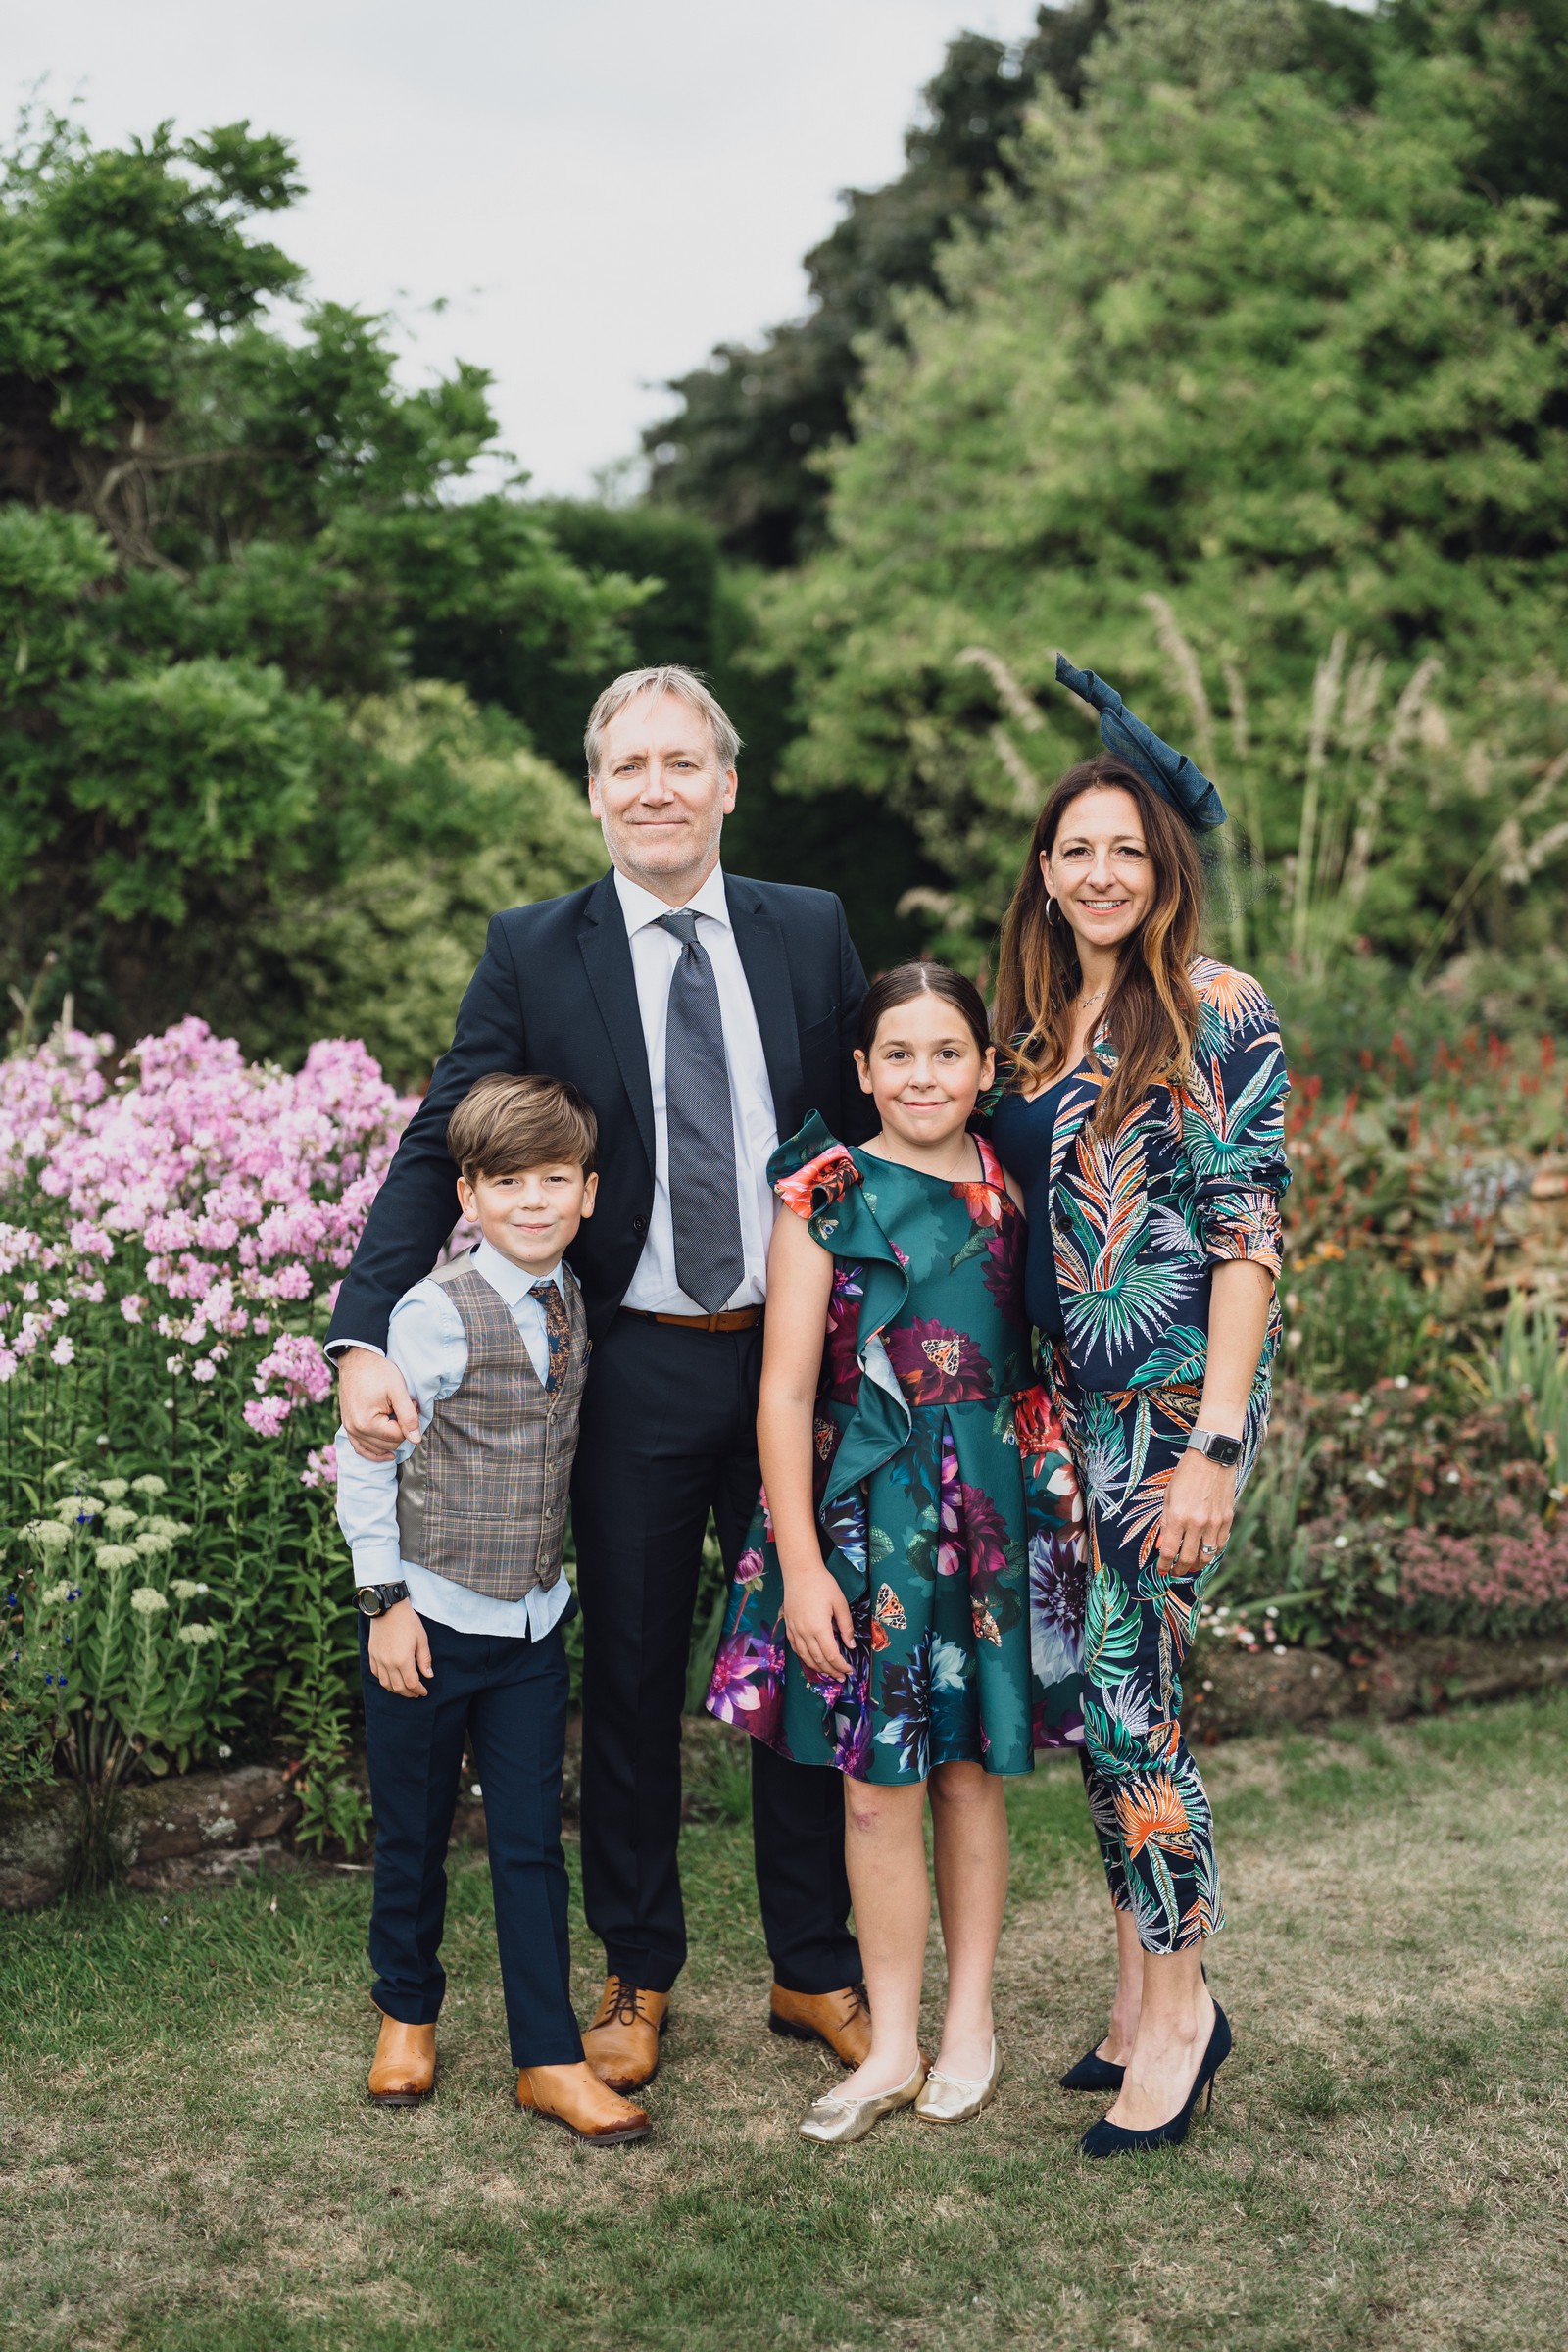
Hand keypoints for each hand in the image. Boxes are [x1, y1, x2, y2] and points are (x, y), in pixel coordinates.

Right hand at [339, 1347, 419, 1461]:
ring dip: (391, 1436)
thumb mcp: (398, 1391)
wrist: (357, 1358)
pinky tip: (387, 1455)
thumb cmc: (378, 1371)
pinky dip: (374, 1452)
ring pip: (377, 1449)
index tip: (412, 1404)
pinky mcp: (348, 1426)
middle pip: (389, 1444)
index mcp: (367, 1423)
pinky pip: (361, 1448)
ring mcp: (349, 1429)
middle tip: (405, 1406)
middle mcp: (355, 1430)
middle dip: (401, 1428)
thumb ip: (408, 1416)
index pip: (399, 1437)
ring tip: (395, 1414)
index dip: (410, 1421)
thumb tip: (416, 1440)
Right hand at [367, 1600, 431, 1696]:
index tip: (424, 1692)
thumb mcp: (421, 1639)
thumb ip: (425, 1659)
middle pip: (398, 1687)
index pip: (411, 1684)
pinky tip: (392, 1679)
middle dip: (409, 1693)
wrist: (388, 1608)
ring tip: (405, 1689)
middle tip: (417, 1693)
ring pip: (386, 1684)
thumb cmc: (407, 1622)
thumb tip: (428, 1676)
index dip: (419, 1690)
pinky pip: (376, 1674)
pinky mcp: (371, 1655)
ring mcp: (378, 1660)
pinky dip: (384, 1680)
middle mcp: (388, 1663)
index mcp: (402, 1660)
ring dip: (396, 1690)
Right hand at [781, 1561, 855, 1681]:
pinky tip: (811, 1660)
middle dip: (831, 1670)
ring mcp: (794, 1630)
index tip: (849, 1670)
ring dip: (817, 1668)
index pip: (831, 1655)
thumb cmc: (823, 1584)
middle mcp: (804, 1633)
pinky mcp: (788, 1626)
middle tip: (841, 1676)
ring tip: (828, 1673)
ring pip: (805, 1657)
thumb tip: (850, 1645)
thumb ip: (846, 1626)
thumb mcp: (840, 1603)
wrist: (800, 1572)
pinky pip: (795, 1648)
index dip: (841, 1666)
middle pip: (818, 1660)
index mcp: (819, 1628)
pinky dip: (804, 1658)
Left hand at [1155, 1448, 1236, 1574]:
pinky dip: (1212, 1551)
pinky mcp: (1227, 1519)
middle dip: (1180, 1569)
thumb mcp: (1168, 1497)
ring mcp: (1215, 1522)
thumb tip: (1164, 1546)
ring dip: (1198, 1564)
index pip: (1170, 1551)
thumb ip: (1166, 1523)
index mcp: (1178, 1517)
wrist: (1211, 1457)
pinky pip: (1220, 1544)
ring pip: (1207, 1555)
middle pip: (1189, 1558)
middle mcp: (1197, 1523)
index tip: (1162, 1570)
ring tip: (1191, 1566)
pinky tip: (1206, 1551)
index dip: (1164, 1565)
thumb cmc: (1185, 1475)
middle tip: (1176, 1572)